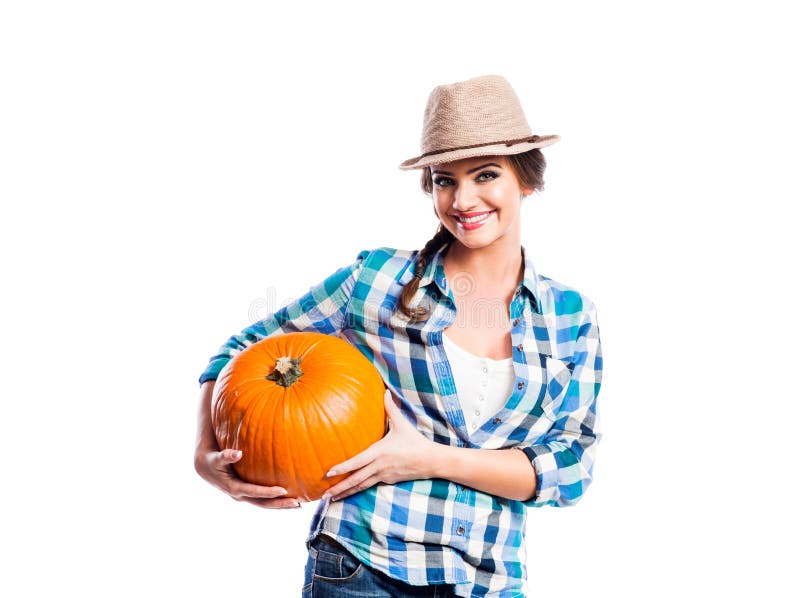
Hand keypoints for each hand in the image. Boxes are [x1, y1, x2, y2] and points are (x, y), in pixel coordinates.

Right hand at [194, 447, 301, 508]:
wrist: (204, 468)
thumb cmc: (212, 460)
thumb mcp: (216, 458)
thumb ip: (226, 456)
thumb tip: (238, 453)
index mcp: (233, 488)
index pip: (254, 492)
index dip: (268, 492)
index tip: (283, 490)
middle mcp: (240, 495)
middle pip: (263, 503)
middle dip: (279, 504)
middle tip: (297, 504)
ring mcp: (243, 497)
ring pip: (264, 504)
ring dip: (280, 506)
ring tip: (298, 505)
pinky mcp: (247, 494)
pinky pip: (263, 500)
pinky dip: (275, 501)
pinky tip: (288, 498)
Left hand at [322, 389, 437, 501]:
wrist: (431, 461)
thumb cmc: (415, 441)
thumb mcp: (402, 424)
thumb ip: (391, 409)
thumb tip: (386, 391)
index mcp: (379, 453)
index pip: (356, 462)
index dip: (342, 468)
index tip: (328, 473)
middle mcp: (379, 467)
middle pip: (356, 480)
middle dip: (339, 488)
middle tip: (323, 496)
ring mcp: (383, 476)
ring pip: (361, 486)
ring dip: (346, 493)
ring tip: (332, 499)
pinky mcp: (388, 481)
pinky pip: (371, 485)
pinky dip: (359, 489)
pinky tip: (351, 492)